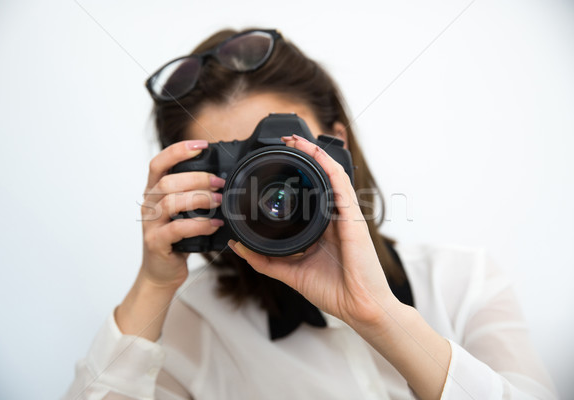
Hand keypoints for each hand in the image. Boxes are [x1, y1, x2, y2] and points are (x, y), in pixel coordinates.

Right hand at [140, 139, 225, 288]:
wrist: (161, 271)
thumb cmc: (176, 238)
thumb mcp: (182, 212)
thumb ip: (193, 193)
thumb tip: (224, 177)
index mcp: (154, 192)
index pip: (158, 163)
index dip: (178, 150)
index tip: (201, 145)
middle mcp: (149, 205)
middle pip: (168, 181)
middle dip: (197, 178)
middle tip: (220, 182)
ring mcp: (150, 224)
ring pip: (170, 202)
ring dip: (199, 199)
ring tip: (219, 201)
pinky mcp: (156, 243)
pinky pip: (176, 229)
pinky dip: (199, 225)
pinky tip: (214, 224)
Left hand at [228, 134, 398, 328]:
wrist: (359, 307)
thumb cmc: (333, 291)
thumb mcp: (290, 272)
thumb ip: (264, 259)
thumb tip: (238, 245)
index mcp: (322, 228)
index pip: (309, 194)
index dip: (296, 174)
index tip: (275, 162)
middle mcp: (334, 217)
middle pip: (320, 178)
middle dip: (303, 156)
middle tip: (284, 142)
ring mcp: (345, 215)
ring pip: (330, 175)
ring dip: (313, 154)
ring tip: (295, 139)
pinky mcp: (353, 217)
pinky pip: (340, 184)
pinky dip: (327, 165)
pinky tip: (314, 152)